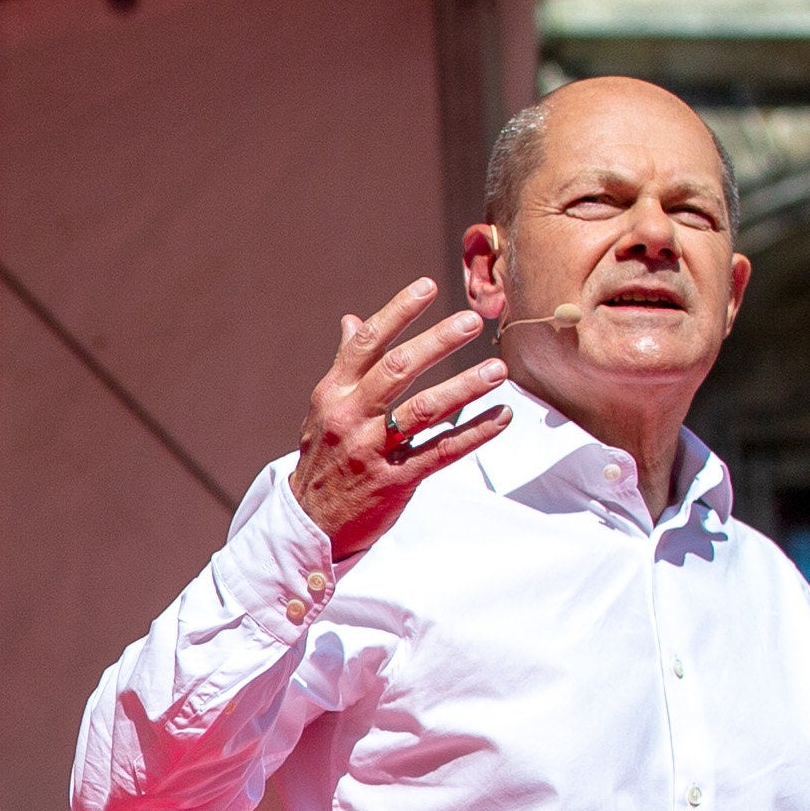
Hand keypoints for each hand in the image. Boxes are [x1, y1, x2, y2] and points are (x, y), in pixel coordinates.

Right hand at [289, 279, 512, 554]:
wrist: (308, 524)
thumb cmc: (324, 458)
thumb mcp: (325, 409)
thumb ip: (346, 365)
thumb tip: (352, 320)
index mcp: (333, 394)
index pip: (367, 344)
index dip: (398, 312)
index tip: (429, 286)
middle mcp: (349, 418)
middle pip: (397, 370)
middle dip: (437, 342)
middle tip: (472, 321)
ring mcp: (371, 451)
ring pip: (423, 410)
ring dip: (465, 387)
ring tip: (498, 370)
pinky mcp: (393, 482)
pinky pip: (440, 452)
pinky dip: (474, 433)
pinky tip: (501, 417)